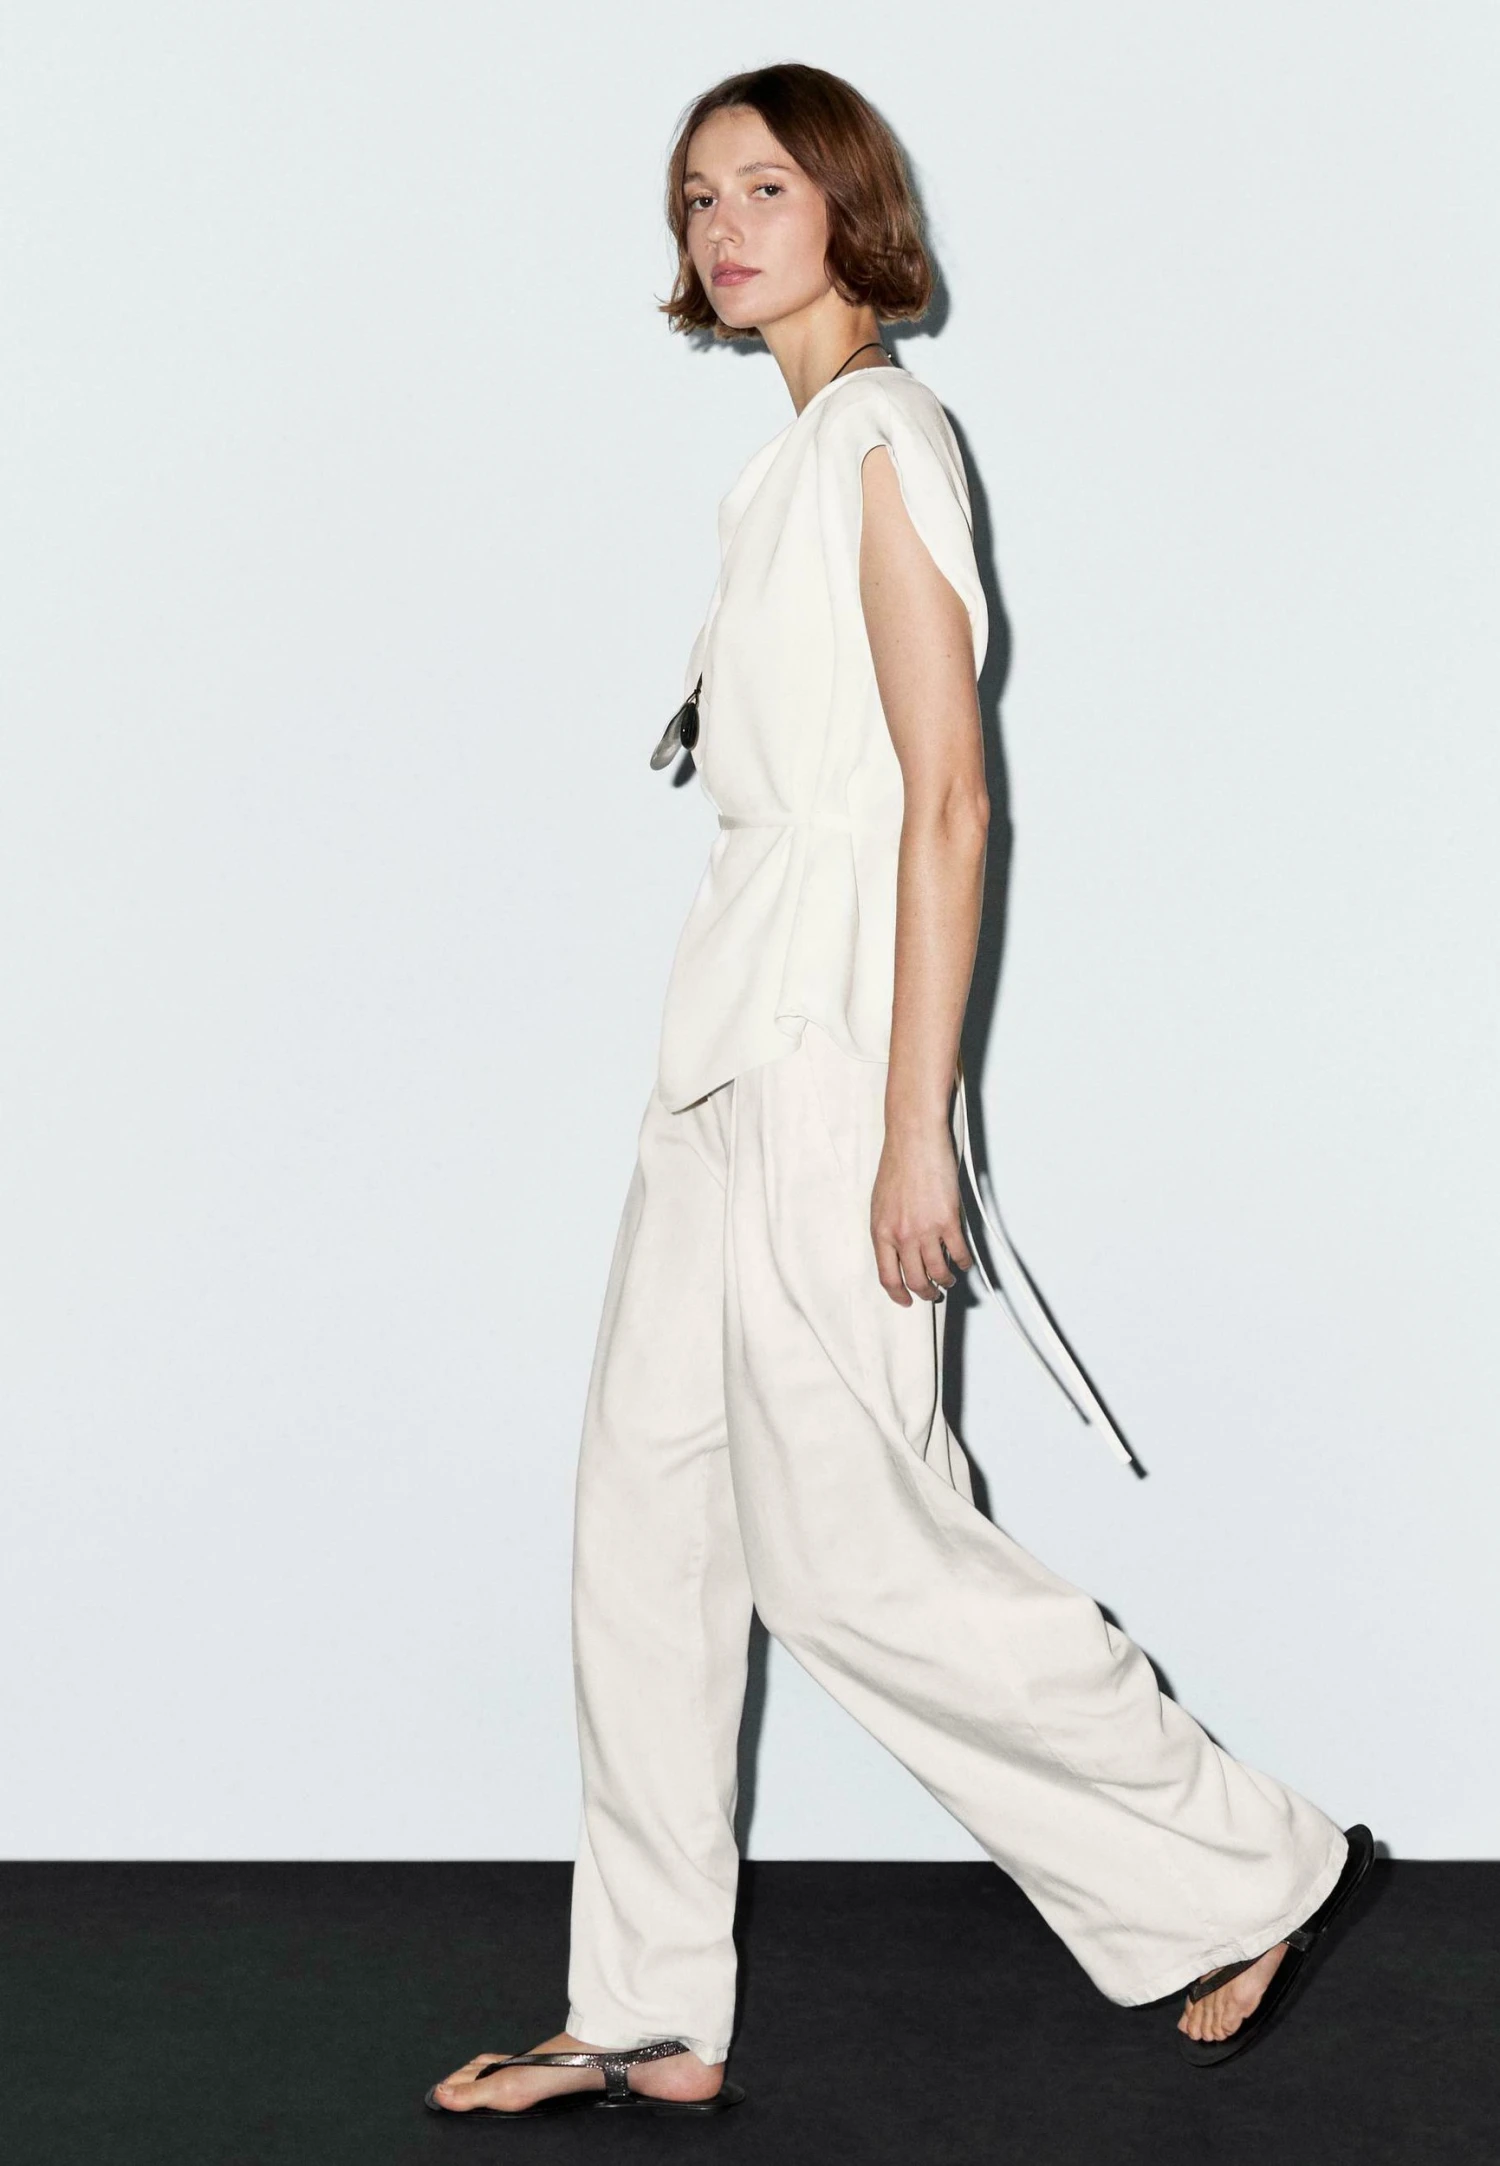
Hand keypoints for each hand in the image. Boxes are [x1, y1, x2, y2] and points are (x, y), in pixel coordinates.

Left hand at [870, 1121, 974, 1305]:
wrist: (913, 1138)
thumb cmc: (899, 1162)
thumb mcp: (881, 1202)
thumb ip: (889, 1228)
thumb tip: (899, 1249)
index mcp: (880, 1231)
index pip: (887, 1276)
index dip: (898, 1295)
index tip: (906, 1300)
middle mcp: (901, 1234)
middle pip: (914, 1280)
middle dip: (926, 1292)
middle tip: (933, 1293)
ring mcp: (924, 1229)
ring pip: (938, 1271)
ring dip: (946, 1280)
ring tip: (949, 1278)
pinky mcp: (947, 1220)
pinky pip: (958, 1252)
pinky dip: (963, 1262)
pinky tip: (964, 1261)